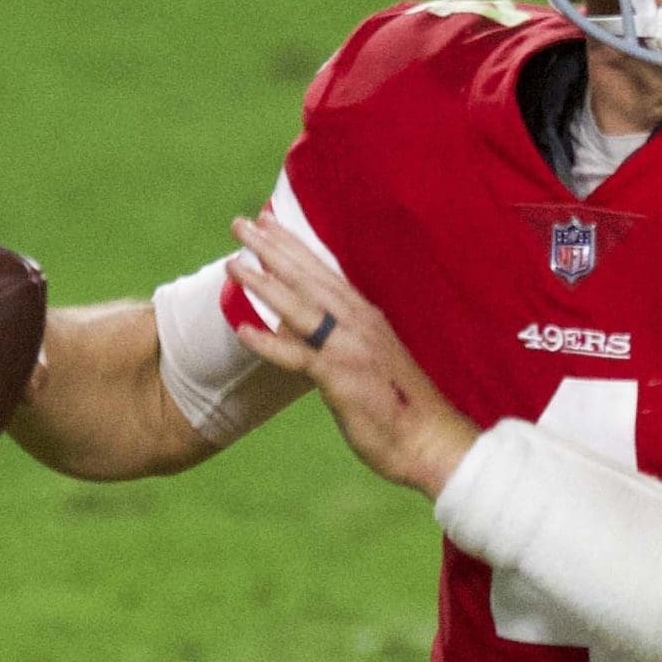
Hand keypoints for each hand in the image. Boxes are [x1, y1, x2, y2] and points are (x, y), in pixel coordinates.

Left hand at [227, 214, 476, 498]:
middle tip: (240, 223)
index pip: (323, 271)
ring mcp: (350, 349)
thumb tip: (301, 327)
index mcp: (366, 316)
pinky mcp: (342, 379)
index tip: (267, 220)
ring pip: (301, 307)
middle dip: (272, 248)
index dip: (293, 244)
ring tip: (232, 265)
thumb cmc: (401, 404)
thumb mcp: (371, 358)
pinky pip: (299, 357)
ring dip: (264, 284)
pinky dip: (271, 343)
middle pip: (308, 278)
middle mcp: (358, 323)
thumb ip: (340, 338)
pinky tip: (243, 330)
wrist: (429, 441)